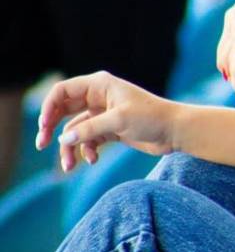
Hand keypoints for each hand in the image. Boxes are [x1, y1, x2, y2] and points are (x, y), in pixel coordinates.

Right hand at [35, 73, 181, 172]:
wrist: (175, 132)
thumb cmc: (151, 118)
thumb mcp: (119, 121)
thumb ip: (90, 129)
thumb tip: (63, 139)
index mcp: (99, 85)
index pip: (63, 91)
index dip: (49, 107)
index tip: (43, 126)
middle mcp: (97, 97)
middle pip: (63, 110)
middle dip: (52, 128)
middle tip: (41, 144)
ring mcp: (102, 114)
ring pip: (75, 130)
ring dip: (70, 147)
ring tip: (69, 166)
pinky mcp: (109, 130)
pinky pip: (88, 141)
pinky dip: (87, 151)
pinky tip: (92, 160)